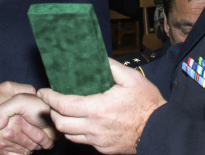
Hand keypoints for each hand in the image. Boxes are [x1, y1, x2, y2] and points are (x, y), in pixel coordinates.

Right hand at [0, 82, 50, 154]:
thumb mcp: (7, 87)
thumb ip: (24, 89)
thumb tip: (37, 93)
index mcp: (17, 119)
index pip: (39, 135)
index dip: (47, 137)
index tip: (50, 137)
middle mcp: (11, 134)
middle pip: (32, 146)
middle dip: (40, 146)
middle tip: (46, 144)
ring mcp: (2, 144)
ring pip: (23, 153)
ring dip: (29, 151)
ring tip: (33, 146)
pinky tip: (20, 149)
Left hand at [38, 58, 166, 153]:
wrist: (161, 130)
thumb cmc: (148, 104)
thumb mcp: (131, 79)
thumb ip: (111, 67)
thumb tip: (98, 58)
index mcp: (97, 108)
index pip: (63, 105)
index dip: (50, 98)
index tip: (44, 91)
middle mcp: (94, 128)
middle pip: (60, 123)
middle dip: (52, 111)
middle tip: (52, 101)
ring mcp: (98, 141)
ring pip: (70, 135)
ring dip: (63, 123)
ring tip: (64, 112)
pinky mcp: (104, 149)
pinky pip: (84, 142)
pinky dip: (77, 132)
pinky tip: (82, 122)